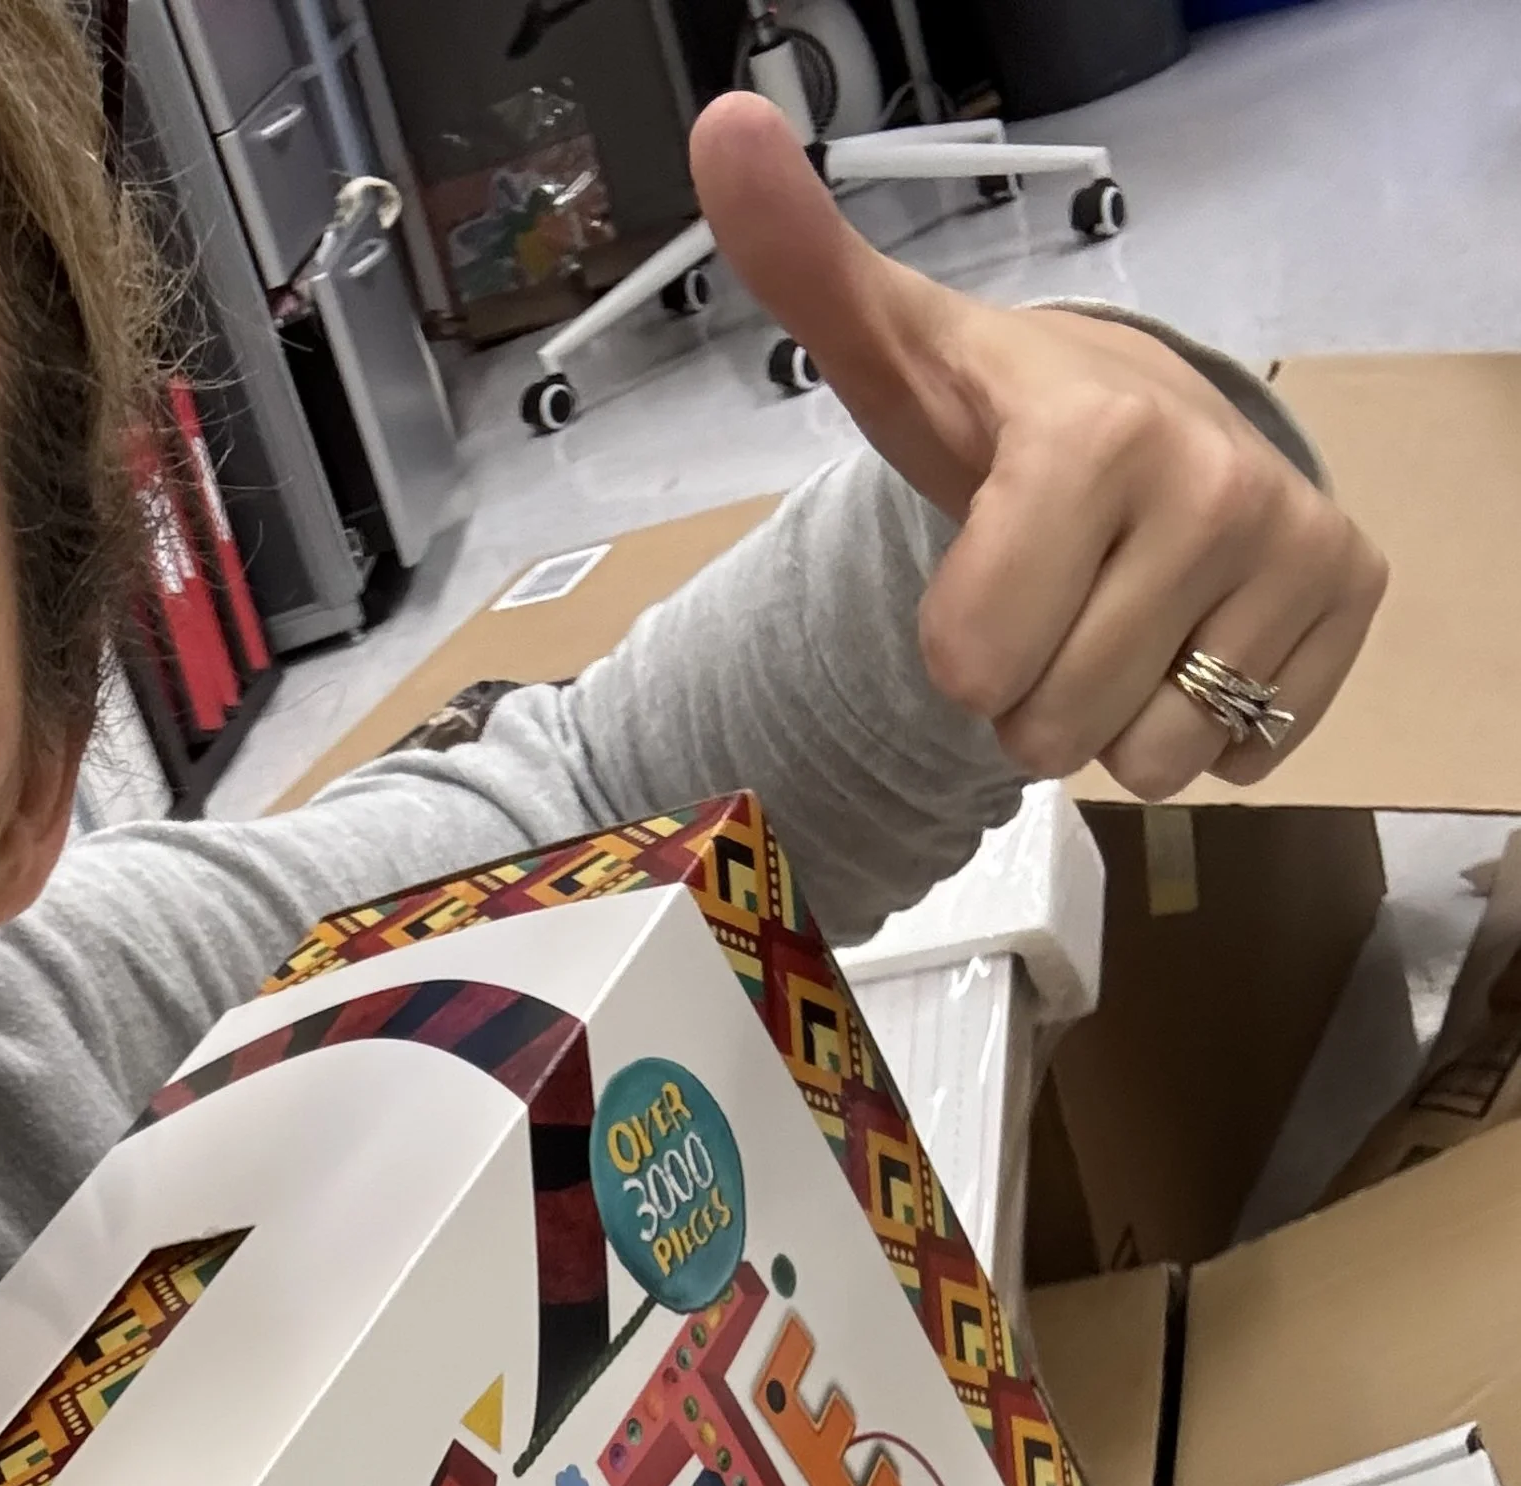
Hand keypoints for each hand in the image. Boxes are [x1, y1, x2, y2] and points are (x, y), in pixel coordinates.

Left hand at [689, 93, 1387, 796]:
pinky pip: (1243, 754)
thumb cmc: (1000, 409)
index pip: (975, 666)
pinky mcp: (1350, 595)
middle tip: (1047, 602)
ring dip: (1112, 718)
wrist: (1143, 412)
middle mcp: (1215, 487)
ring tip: (1113, 617)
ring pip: (1151, 759)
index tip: (978, 570)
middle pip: (1056, 730)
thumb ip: (802, 264)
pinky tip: (1184, 631)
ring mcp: (1295, 544)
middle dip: (1030, 693)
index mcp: (1092, 437)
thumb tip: (727, 133)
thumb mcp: (891, 350)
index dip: (957, 646)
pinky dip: (1202, 721)